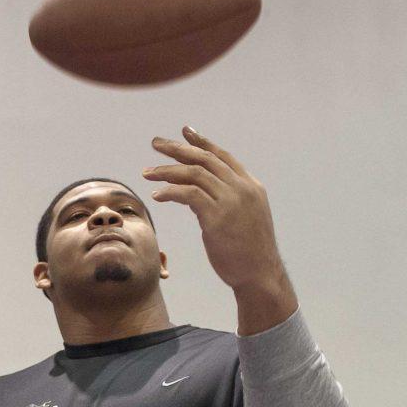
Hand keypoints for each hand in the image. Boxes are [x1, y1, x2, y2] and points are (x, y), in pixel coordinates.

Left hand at [143, 126, 297, 332]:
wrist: (260, 274)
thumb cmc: (250, 252)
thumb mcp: (245, 218)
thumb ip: (229, 201)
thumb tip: (206, 196)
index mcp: (250, 186)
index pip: (222, 156)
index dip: (202, 143)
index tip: (185, 132)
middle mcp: (242, 188)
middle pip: (205, 159)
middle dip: (178, 149)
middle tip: (156, 143)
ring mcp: (231, 201)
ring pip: (195, 173)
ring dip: (167, 171)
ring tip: (147, 172)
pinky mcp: (217, 217)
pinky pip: (189, 194)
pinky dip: (171, 191)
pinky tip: (157, 195)